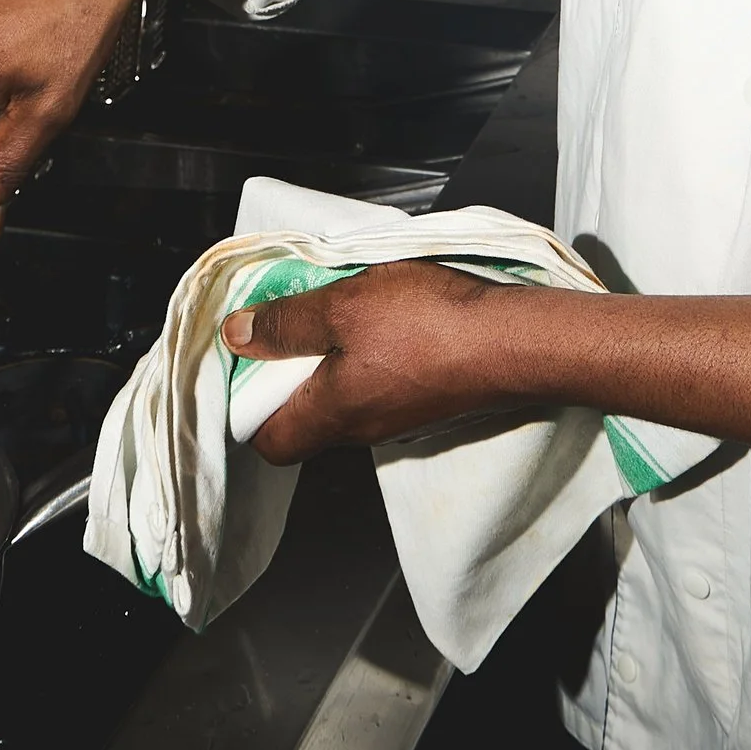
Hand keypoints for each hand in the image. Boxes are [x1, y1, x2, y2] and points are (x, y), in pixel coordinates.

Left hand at [221, 263, 537, 461]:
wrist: (512, 341)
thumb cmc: (431, 325)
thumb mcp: (342, 306)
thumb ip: (286, 324)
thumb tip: (238, 336)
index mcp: (331, 414)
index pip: (268, 443)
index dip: (246, 406)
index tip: (249, 359)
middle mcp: (361, 429)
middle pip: (303, 420)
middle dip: (288, 377)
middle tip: (290, 326)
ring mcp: (397, 419)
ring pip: (342, 402)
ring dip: (329, 363)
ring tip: (336, 314)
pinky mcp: (425, 402)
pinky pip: (378, 389)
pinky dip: (366, 360)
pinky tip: (382, 322)